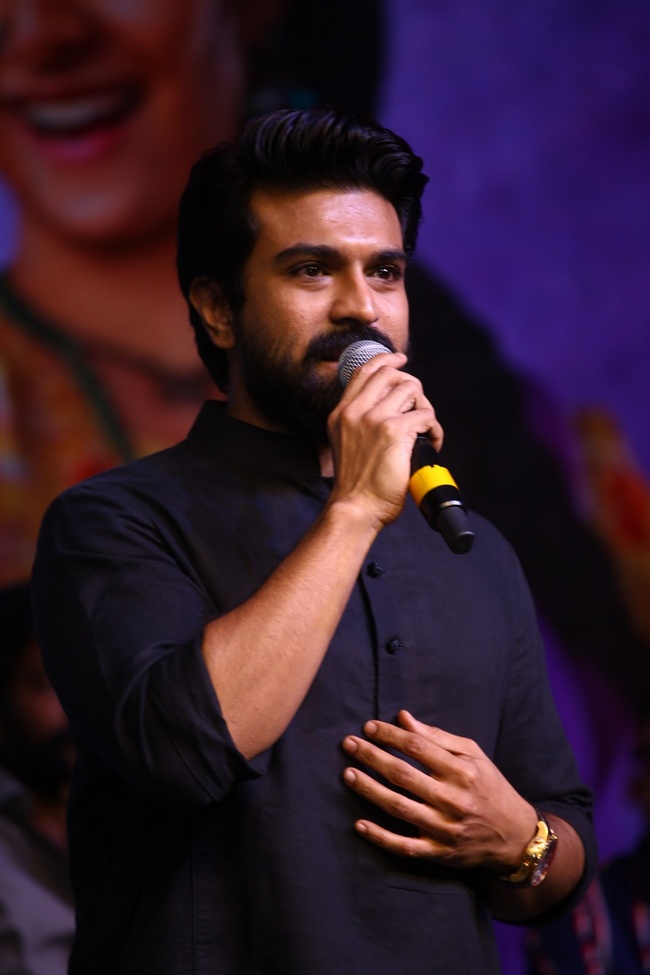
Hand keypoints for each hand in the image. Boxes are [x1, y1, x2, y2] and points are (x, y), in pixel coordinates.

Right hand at [327, 353, 443, 529]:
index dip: (385, 359)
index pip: (363, 371)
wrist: (355, 507)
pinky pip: (426, 416)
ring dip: (425, 408)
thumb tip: (388, 407)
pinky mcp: (395, 431)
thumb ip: (358, 422)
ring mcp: (374, 419)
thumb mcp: (345, 444)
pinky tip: (432, 443)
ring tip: (426, 431)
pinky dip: (435, 430)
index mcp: (341, 413)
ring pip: (412, 390)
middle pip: (391, 374)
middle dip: (412, 387)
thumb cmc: (356, 485)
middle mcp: (355, 411)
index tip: (400, 359)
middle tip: (419, 408)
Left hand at [342, 710, 536, 872]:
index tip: (368, 727)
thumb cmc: (489, 787)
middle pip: (402, 774)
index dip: (390, 735)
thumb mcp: (473, 755)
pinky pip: (404, 846)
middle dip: (372, 756)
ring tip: (348, 774)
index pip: (417, 747)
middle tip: (348, 744)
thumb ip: (438, 737)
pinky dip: (380, 837)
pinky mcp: (438, 851)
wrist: (514, 836)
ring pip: (398, 807)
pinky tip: (359, 824)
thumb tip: (403, 718)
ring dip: (369, 790)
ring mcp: (444, 828)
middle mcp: (452, 799)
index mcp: (461, 771)